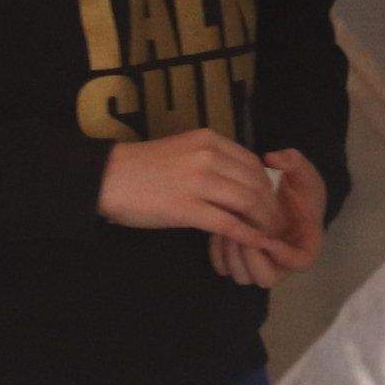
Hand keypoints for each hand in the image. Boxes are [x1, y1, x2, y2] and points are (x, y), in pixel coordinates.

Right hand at [101, 130, 286, 248]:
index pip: (252, 163)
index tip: (271, 203)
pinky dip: (247, 235)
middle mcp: (207, 156)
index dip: (268, 186)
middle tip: (277, 225)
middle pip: (256, 183)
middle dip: (271, 207)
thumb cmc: (142, 167)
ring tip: (269, 235)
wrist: (108, 177)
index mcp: (208, 140)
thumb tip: (237, 181)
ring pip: (247, 202)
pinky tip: (256, 244)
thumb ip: (210, 160)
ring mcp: (198, 181)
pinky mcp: (187, 208)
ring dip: (264, 222)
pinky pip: (227, 224)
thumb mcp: (182, 150)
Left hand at [207, 149, 328, 288]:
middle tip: (237, 235)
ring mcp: (260, 261)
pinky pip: (227, 268)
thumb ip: (292, 163)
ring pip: (243, 276)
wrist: (279, 192)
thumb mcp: (300, 170)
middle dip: (251, 257)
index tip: (269, 236)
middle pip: (266, 278)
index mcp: (305, 243)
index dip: (285, 254)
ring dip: (233, 256)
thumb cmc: (296, 185)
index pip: (301, 261)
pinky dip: (220, 255)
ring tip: (223, 230)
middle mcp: (282, 260)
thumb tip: (272, 158)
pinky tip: (215, 232)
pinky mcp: (241, 257)